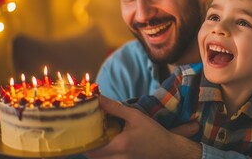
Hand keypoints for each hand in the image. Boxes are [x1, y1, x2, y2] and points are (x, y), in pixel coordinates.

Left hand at [85, 96, 201, 158]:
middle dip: (88, 146)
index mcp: (119, 145)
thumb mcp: (135, 116)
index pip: (91, 148)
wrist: (169, 150)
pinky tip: (109, 146)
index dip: (83, 140)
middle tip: (89, 133)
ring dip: (96, 151)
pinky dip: (105, 155)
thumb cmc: (154, 132)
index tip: (82, 129)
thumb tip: (98, 99)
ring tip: (99, 139)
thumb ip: (115, 108)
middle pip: (92, 157)